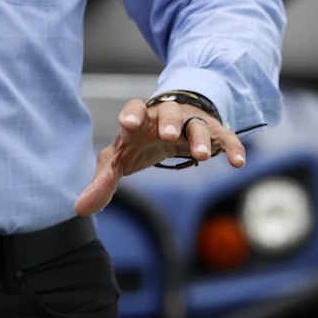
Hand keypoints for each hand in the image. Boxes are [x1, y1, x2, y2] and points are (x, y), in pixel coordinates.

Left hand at [75, 97, 246, 214]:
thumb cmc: (139, 141)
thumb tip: (80, 208)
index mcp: (141, 118)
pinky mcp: (211, 131)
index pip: (135, 109)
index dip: (131, 115)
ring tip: (202, 155)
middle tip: (168, 135)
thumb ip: (102, 182)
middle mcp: (166, 115)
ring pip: (197, 124)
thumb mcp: (119, 159)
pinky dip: (231, 147)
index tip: (128, 124)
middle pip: (168, 112)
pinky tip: (237, 162)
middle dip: (168, 122)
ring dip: (200, 137)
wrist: (170, 124)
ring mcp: (190, 122)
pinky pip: (224, 137)